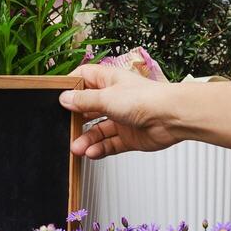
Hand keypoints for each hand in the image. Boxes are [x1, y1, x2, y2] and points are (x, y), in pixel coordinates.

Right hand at [59, 65, 180, 158]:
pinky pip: (109, 144)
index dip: (71, 86)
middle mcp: (115, 98)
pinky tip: (92, 152)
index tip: (57, 97)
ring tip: (77, 147)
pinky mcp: (128, 136)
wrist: (172, 117)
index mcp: (109, 81)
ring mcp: (122, 118)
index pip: (84, 78)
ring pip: (97, 130)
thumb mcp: (106, 97)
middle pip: (88, 108)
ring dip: (86, 139)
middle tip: (64, 128)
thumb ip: (83, 100)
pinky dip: (100, 149)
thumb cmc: (147, 99)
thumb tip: (64, 98)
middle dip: (75, 120)